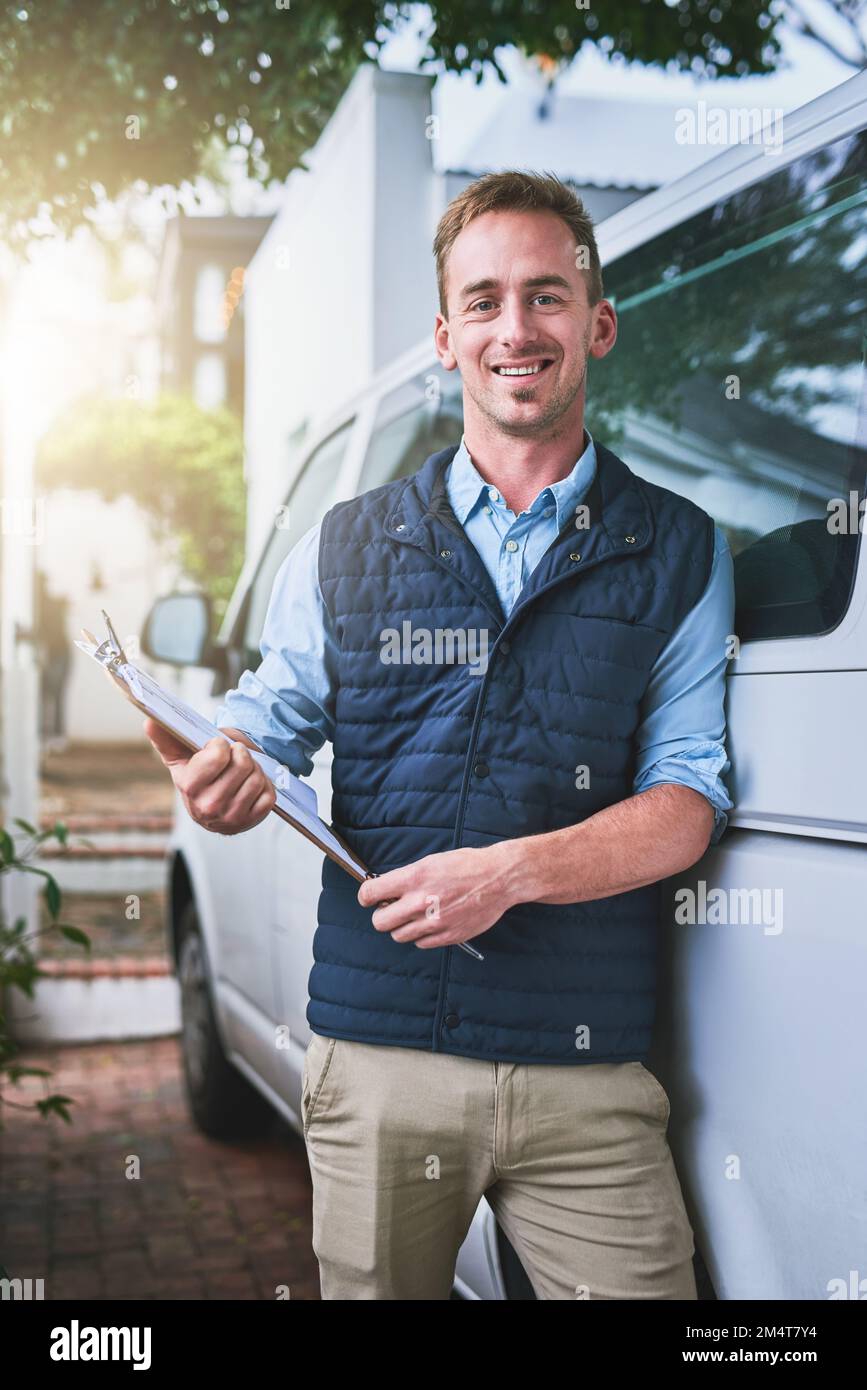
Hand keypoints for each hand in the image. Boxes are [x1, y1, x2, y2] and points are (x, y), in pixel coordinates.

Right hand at [143, 718, 275, 834]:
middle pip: (243, 764)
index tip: (217, 749)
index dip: (221, 745)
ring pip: (257, 779)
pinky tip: (250, 788)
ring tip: (242, 773)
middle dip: (241, 755)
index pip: (219, 754)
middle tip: (233, 759)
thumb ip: (166, 738)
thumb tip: (149, 721)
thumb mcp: (180, 757)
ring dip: (254, 770)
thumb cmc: (197, 774)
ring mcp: (230, 817)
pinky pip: (269, 796)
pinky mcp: (250, 822)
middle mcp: (208, 806)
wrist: (211, 806)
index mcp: (189, 786)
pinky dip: (265, 787)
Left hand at [356, 844, 516, 949]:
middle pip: (380, 922)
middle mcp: (421, 902)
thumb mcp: (431, 861)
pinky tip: (431, 922)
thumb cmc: (467, 865)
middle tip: (391, 908)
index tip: (369, 897)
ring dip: (402, 926)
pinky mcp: (448, 936)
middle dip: (381, 914)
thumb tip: (386, 891)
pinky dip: (421, 936)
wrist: (499, 878)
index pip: (370, 893)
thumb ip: (407, 878)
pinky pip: (420, 944)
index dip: (366, 896)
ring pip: (398, 936)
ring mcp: (434, 922)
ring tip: (414, 915)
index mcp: (414, 878)